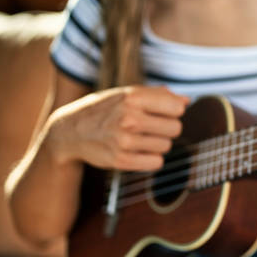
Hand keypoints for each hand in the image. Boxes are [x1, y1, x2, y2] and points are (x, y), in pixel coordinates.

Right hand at [45, 86, 189, 170]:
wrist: (70, 131)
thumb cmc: (105, 109)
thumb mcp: (127, 94)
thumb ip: (158, 95)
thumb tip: (186, 101)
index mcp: (132, 97)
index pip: (177, 107)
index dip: (173, 110)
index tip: (162, 112)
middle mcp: (129, 118)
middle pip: (175, 128)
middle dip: (166, 128)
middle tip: (150, 127)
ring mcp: (124, 141)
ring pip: (166, 146)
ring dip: (158, 144)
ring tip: (140, 138)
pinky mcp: (121, 161)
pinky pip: (156, 163)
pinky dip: (151, 158)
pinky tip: (138, 151)